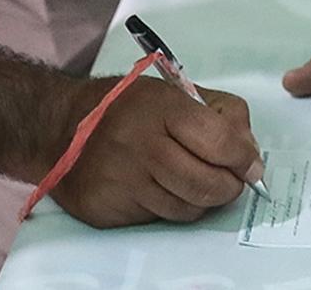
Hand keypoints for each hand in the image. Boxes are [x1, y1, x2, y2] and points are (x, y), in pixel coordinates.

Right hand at [52, 78, 264, 227]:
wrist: (59, 127)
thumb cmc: (125, 107)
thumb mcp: (174, 92)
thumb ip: (220, 114)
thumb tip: (251, 155)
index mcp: (162, 108)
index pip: (221, 141)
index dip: (244, 158)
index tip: (251, 165)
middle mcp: (142, 145)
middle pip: (209, 183)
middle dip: (229, 186)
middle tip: (230, 180)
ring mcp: (125, 180)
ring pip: (188, 208)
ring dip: (202, 200)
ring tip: (195, 181)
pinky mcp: (112, 209)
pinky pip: (161, 217)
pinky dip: (173, 207)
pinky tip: (164, 189)